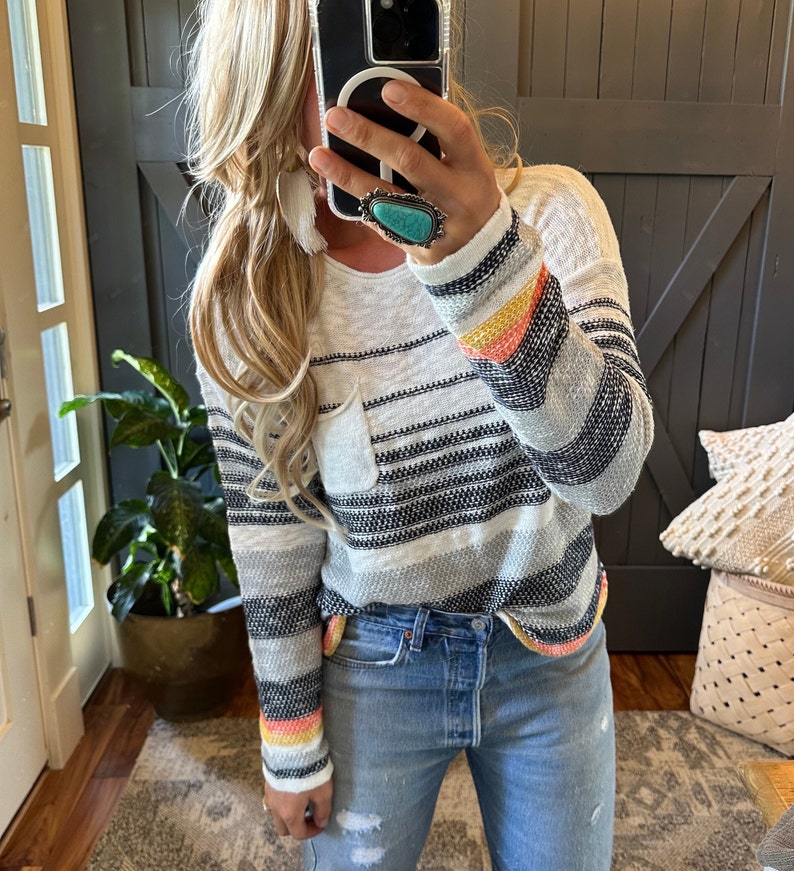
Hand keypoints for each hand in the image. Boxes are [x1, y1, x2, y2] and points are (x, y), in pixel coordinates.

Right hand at [264, 778, 332, 839]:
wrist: (291, 748)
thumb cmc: (309, 773)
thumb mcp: (323, 792)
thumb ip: (323, 810)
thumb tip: (321, 822)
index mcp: (290, 814)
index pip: (299, 833)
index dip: (312, 832)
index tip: (321, 823)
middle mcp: (276, 809)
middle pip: (283, 829)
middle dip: (296, 827)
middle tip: (309, 815)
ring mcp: (269, 795)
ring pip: (276, 815)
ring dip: (288, 814)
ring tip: (300, 802)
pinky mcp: (267, 782)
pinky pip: (273, 800)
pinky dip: (282, 802)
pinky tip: (292, 789)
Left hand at [308, 80, 501, 265]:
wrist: (481, 252)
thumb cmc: (467, 195)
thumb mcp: (467, 165)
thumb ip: (439, 140)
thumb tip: (391, 103)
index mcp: (474, 166)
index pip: (453, 128)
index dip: (422, 106)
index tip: (389, 88)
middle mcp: (458, 195)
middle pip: (410, 161)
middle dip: (369, 136)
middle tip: (336, 117)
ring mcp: (438, 224)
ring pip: (387, 197)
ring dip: (348, 174)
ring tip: (319, 155)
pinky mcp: (417, 246)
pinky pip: (381, 223)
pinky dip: (356, 202)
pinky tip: (332, 187)